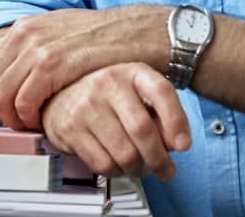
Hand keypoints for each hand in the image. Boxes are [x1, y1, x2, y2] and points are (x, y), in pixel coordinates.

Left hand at [0, 6, 168, 128]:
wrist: (135, 31)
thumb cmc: (104, 35)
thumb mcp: (62, 30)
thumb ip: (37, 46)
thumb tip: (17, 70)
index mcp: (26, 26)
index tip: (11, 110)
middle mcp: (26, 34)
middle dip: (2, 111)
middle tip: (21, 122)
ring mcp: (37, 48)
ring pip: (2, 96)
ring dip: (15, 118)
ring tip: (34, 123)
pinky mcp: (52, 64)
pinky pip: (24, 101)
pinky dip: (30, 118)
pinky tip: (46, 119)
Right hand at [41, 64, 190, 181]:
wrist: (61, 90)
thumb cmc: (108, 93)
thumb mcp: (138, 92)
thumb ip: (161, 113)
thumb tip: (176, 143)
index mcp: (133, 72)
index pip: (161, 91)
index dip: (176, 120)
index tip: (184, 144)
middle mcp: (110, 84)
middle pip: (142, 129)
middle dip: (159, 158)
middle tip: (166, 170)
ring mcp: (88, 105)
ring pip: (124, 152)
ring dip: (138, 169)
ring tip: (141, 167)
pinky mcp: (71, 128)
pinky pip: (103, 164)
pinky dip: (117, 172)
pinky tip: (120, 165)